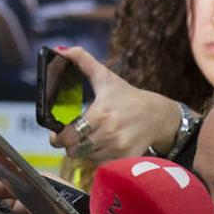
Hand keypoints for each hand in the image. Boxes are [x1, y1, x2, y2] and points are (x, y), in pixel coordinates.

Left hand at [47, 46, 183, 160]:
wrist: (158, 115)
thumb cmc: (126, 96)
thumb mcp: (105, 77)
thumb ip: (83, 61)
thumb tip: (62, 49)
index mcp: (101, 113)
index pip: (70, 135)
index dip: (58, 137)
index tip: (56, 133)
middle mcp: (110, 133)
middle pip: (75, 150)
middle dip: (69, 144)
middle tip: (70, 136)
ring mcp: (119, 148)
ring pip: (86, 158)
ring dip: (83, 150)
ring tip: (89, 138)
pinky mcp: (125, 159)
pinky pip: (100, 165)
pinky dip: (97, 158)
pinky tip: (101, 146)